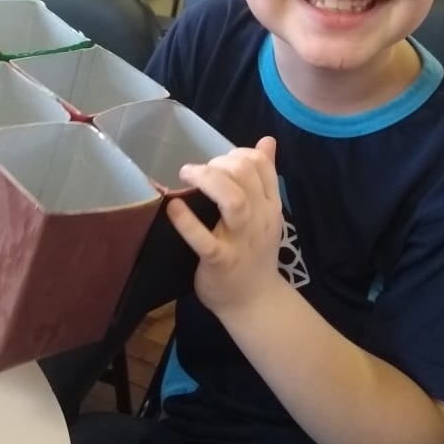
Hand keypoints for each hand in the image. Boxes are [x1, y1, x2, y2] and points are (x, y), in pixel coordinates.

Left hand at [166, 136, 283, 315]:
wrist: (255, 302)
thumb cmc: (254, 254)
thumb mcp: (266, 214)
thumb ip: (265, 177)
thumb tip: (267, 140)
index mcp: (269, 206)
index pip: (261, 165)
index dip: (238, 153)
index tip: (219, 161)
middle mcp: (259, 219)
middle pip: (246, 176)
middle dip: (219, 163)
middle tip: (197, 171)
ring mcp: (240, 241)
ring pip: (234, 201)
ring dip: (209, 181)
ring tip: (186, 175)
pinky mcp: (220, 261)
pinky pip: (204, 240)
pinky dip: (187, 222)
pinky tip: (173, 208)